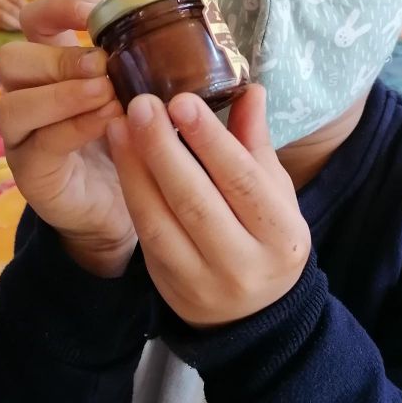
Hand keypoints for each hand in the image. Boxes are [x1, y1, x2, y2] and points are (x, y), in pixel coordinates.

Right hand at [0, 0, 131, 276]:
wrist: (122, 207)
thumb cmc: (130, 140)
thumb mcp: (139, 94)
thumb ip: (143, 63)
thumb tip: (179, 28)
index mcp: (53, 65)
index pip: (35, 21)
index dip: (59, 8)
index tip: (96, 12)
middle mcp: (27, 95)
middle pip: (13, 58)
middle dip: (60, 57)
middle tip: (105, 65)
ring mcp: (22, 135)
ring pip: (14, 102)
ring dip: (64, 92)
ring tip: (108, 93)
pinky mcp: (30, 169)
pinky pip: (40, 141)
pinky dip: (75, 126)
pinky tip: (109, 121)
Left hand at [106, 86, 311, 327]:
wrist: (253, 314)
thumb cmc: (266, 236)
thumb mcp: (275, 192)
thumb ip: (255, 143)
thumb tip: (249, 89)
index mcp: (281, 234)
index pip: (244, 182)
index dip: (211, 140)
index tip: (182, 100)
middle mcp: (245, 262)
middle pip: (196, 201)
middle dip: (163, 149)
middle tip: (141, 105)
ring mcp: (204, 280)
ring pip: (161, 220)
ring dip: (135, 168)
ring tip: (120, 125)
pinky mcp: (170, 287)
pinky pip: (145, 235)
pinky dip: (131, 192)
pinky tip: (121, 157)